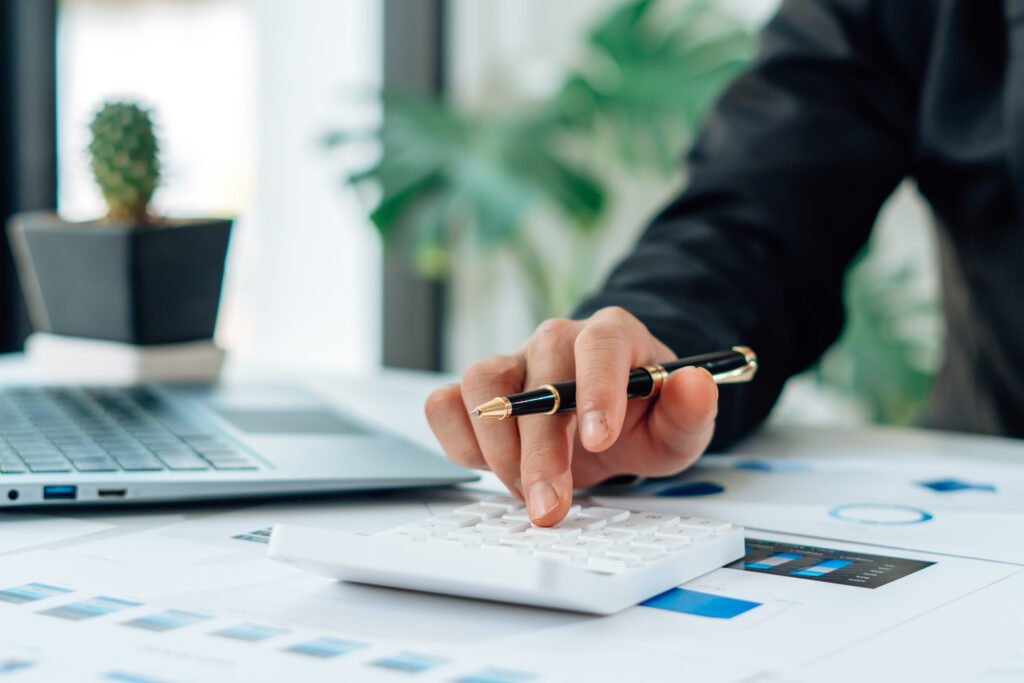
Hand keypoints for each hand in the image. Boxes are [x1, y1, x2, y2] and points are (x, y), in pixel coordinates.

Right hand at [425, 306, 718, 525]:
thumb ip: (691, 410)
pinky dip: (459, 440)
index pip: (599, 345)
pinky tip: (490, 467)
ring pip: (482, 384)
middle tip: (549, 507)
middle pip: (536, 378)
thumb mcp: (677, 428)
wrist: (608, 424)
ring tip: (524, 491)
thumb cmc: (642, 419)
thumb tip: (694, 383)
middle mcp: (556, 340)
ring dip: (497, 447)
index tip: (600, 440)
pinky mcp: (476, 392)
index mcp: (611, 336)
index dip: (596, 390)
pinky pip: (445, 404)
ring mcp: (512, 362)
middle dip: (541, 451)